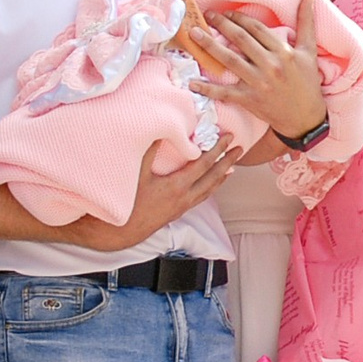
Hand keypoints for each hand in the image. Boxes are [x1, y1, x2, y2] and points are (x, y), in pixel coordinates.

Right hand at [66, 136, 241, 250]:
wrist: (122, 232)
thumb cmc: (128, 202)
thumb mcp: (137, 173)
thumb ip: (149, 150)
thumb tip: (161, 129)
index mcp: (177, 186)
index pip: (204, 164)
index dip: (218, 149)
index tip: (229, 137)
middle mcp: (185, 198)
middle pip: (213, 177)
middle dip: (227, 162)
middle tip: (240, 149)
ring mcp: (182, 206)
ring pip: (209, 190)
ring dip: (221, 176)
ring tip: (232, 167)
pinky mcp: (177, 212)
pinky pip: (200, 197)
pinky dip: (210, 188)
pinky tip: (210, 185)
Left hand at [190, 0, 327, 140]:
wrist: (305, 118)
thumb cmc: (307, 82)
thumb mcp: (309, 51)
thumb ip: (307, 23)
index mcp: (283, 52)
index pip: (257, 29)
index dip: (240, 18)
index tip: (227, 12)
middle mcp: (270, 65)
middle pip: (241, 40)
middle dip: (222, 25)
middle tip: (207, 14)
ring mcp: (258, 83)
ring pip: (230, 60)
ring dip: (210, 46)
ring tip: (194, 33)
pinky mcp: (249, 100)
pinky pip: (225, 93)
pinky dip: (208, 88)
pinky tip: (192, 82)